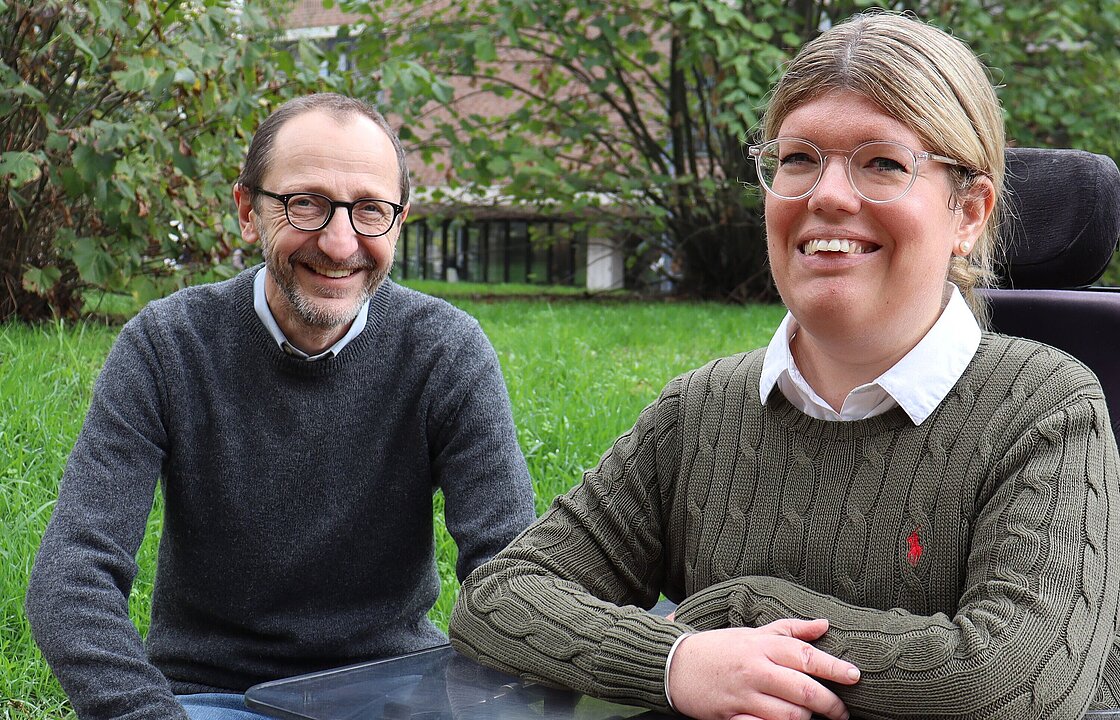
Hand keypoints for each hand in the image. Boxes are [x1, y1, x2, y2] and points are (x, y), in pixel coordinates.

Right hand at [668, 619, 859, 719]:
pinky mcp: (731, 715)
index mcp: (763, 646)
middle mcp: (756, 669)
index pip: (806, 656)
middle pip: (803, 690)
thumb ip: (790, 629)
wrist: (676, 664)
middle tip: (842, 712)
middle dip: (830, 704)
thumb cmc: (721, 647)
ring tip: (813, 719)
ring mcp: (744, 695)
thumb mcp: (754, 633)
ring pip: (789, 715)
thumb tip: (824, 623)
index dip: (834, 667)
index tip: (855, 676)